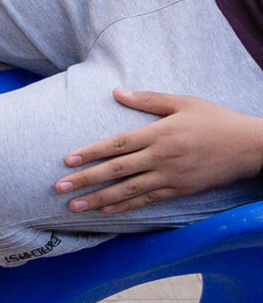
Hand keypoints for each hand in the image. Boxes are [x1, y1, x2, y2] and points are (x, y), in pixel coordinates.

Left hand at [56, 91, 262, 214]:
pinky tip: (106, 211)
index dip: (90, 153)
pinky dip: (125, 207)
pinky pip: (147, 201)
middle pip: (116, 170)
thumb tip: (116, 92)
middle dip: (85, 180)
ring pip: (128, 190)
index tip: (67, 160)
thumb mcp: (184, 103)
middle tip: (59, 188)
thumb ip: (148, 100)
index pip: (117, 144)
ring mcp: (170, 177)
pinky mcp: (180, 190)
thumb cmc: (215, 121)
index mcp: (159, 133)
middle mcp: (161, 157)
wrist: (250, 147)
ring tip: (74, 206)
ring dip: (98, 199)